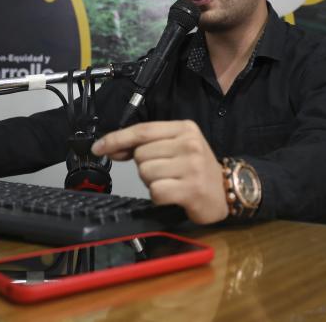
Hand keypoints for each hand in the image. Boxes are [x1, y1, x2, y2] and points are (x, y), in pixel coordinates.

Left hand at [91, 120, 228, 224]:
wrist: (228, 190)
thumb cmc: (196, 168)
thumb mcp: (176, 147)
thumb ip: (146, 144)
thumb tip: (111, 148)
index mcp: (184, 128)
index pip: (142, 131)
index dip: (116, 139)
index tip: (98, 148)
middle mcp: (189, 144)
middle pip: (141, 154)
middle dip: (145, 166)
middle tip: (165, 172)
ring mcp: (191, 166)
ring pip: (146, 173)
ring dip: (152, 182)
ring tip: (171, 182)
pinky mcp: (191, 189)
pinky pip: (156, 191)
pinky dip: (159, 196)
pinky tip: (174, 194)